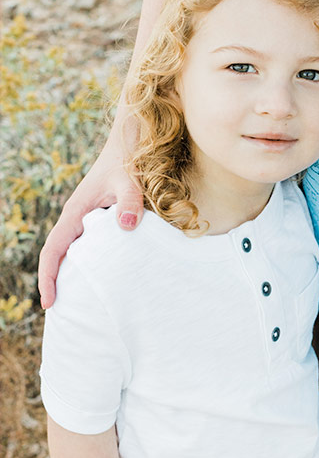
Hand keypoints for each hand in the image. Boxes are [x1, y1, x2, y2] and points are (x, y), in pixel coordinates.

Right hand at [37, 134, 142, 307]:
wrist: (128, 145)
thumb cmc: (127, 162)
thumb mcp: (130, 182)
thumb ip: (130, 203)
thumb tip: (128, 226)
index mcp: (75, 212)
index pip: (54, 250)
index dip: (49, 276)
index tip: (49, 301)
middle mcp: (76, 217)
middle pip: (58, 255)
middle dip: (55, 282)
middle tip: (60, 311)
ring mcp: (86, 218)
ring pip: (72, 251)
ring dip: (70, 274)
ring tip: (78, 301)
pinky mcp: (99, 218)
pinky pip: (88, 245)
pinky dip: (87, 262)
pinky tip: (100, 276)